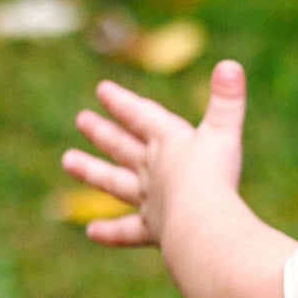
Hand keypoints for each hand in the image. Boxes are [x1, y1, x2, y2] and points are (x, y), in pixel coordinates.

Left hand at [61, 60, 247, 248]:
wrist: (201, 223)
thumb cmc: (215, 176)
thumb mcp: (224, 133)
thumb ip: (226, 101)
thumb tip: (230, 64)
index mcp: (169, 143)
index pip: (142, 117)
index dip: (123, 102)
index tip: (101, 89)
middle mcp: (153, 170)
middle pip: (123, 147)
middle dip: (103, 132)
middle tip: (80, 119)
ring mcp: (150, 200)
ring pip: (116, 183)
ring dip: (93, 171)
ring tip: (67, 161)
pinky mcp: (153, 229)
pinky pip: (128, 231)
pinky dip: (111, 232)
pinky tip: (92, 232)